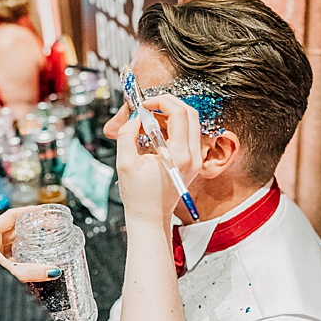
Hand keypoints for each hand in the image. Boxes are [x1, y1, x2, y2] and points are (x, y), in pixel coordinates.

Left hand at [0, 206, 63, 282]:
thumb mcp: (7, 271)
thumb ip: (29, 271)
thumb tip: (51, 270)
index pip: (10, 217)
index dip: (27, 212)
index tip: (41, 211)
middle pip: (14, 229)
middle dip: (32, 228)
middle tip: (49, 227)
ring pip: (13, 243)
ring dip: (28, 242)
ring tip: (46, 240)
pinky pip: (11, 255)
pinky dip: (23, 255)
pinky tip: (34, 258)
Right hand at [114, 94, 200, 221]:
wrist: (150, 217)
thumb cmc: (138, 196)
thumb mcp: (125, 162)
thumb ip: (127, 135)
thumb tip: (135, 118)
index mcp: (179, 155)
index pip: (179, 114)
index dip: (160, 102)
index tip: (143, 104)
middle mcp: (193, 156)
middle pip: (190, 113)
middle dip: (168, 103)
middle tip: (148, 105)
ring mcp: (195, 159)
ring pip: (190, 122)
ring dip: (169, 114)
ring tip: (147, 120)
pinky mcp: (192, 161)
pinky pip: (186, 134)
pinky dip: (170, 126)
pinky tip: (153, 132)